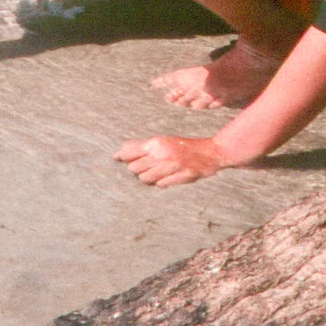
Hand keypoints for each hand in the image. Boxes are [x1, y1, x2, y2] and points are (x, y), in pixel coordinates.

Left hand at [116, 134, 230, 187]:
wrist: (210, 153)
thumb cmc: (183, 147)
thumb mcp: (163, 141)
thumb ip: (143, 146)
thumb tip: (119, 151)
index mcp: (157, 143)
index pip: (130, 151)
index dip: (121, 156)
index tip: (116, 158)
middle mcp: (162, 154)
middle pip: (134, 168)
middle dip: (135, 169)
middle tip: (142, 167)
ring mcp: (172, 166)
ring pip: (145, 178)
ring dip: (147, 178)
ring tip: (154, 174)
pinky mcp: (181, 177)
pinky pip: (161, 185)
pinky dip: (160, 183)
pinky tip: (165, 178)